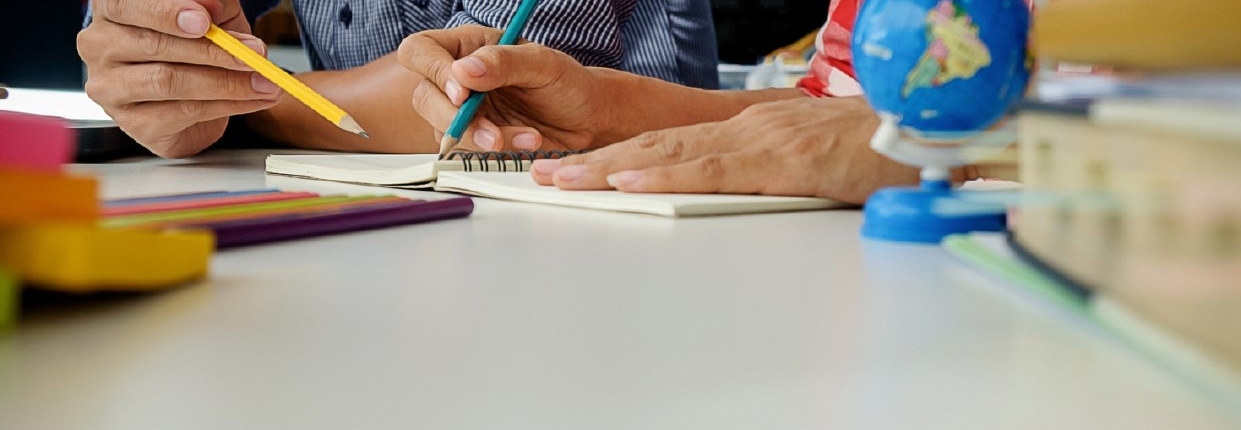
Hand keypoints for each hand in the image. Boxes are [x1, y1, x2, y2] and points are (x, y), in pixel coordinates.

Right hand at [79, 0, 282, 157]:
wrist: (194, 98)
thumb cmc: (194, 48)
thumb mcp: (210, 16)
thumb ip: (212, 6)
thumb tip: (213, 6)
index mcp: (113, 10)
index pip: (126, 4)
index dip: (166, 12)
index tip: (205, 20)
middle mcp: (100, 46)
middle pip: (153, 45)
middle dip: (212, 50)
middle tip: (253, 53)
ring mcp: (110, 87)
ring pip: (168, 82)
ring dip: (226, 82)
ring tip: (263, 82)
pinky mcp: (133, 123)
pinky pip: (183, 113)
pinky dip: (226, 105)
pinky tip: (251, 100)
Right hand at [397, 26, 606, 151]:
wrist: (587, 119)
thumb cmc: (566, 82)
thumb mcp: (542, 63)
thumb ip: (503, 62)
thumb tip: (463, 72)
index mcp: (467, 46)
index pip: (421, 51)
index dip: (433, 72)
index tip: (462, 93)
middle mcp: (457, 78)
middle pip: (424, 97)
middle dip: (454, 118)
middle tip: (491, 131)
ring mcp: (462, 111)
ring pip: (442, 129)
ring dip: (480, 138)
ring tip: (527, 135)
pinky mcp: (473, 139)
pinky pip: (466, 150)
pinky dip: (496, 151)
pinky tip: (527, 141)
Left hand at [529, 96, 920, 203]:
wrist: (926, 133)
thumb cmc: (872, 150)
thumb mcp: (804, 162)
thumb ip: (761, 173)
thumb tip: (725, 191)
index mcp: (746, 132)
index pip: (667, 146)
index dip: (615, 158)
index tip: (572, 170)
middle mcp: (744, 130)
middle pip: (654, 148)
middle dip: (593, 164)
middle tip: (542, 177)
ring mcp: (759, 142)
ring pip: (670, 156)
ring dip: (609, 169)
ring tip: (563, 181)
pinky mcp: (782, 162)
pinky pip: (712, 170)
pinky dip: (665, 177)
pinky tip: (628, 182)